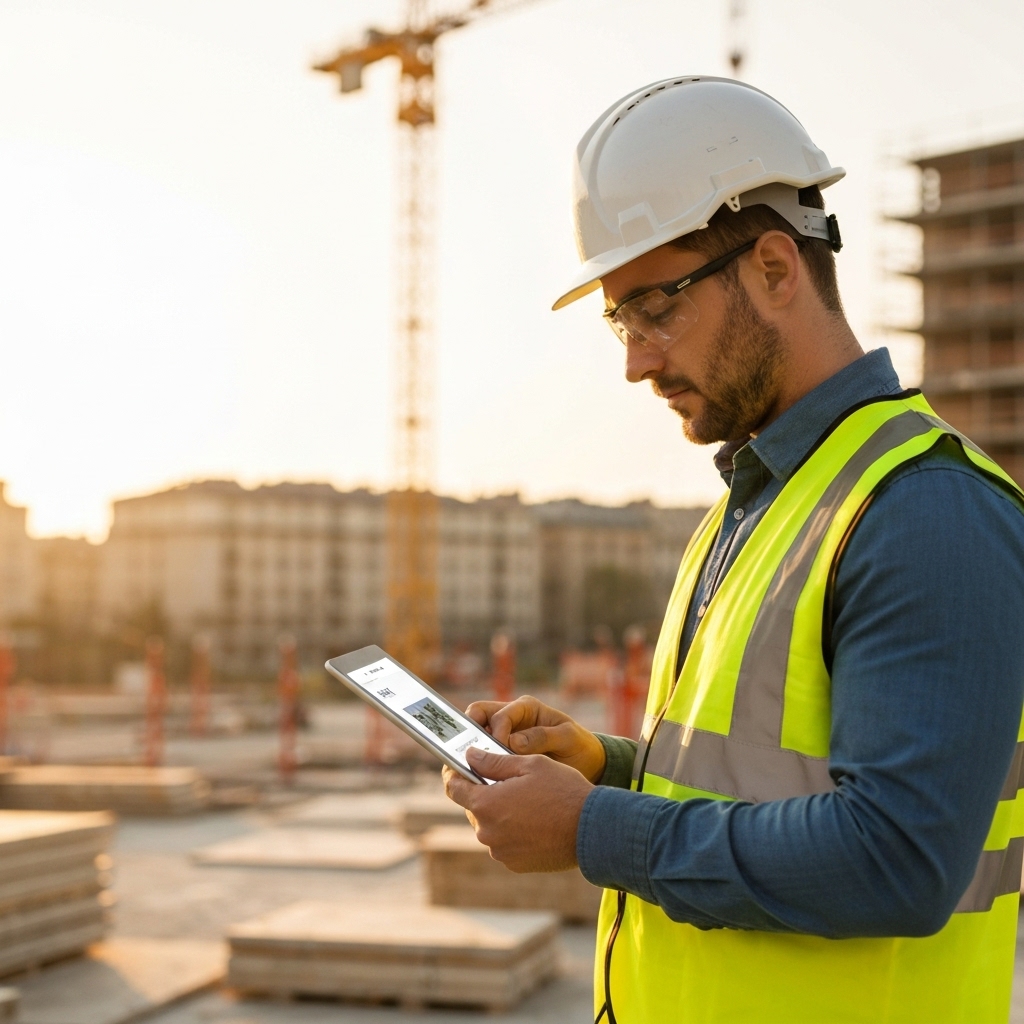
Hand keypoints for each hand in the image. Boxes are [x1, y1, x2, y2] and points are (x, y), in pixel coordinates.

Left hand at [443, 747, 592, 871]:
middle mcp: (487, 832)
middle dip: (485, 792)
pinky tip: (535, 820)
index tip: (460, 766)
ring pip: (490, 825)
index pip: (453, 787)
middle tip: (509, 781)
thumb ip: (494, 761)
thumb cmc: (563, 791)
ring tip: (528, 801)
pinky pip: (504, 842)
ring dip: (500, 812)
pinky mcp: (515, 863)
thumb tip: (470, 755)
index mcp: (486, 803)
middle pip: (473, 807)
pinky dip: (513, 831)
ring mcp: (500, 851)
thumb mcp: (529, 764)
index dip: (455, 773)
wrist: (592, 830)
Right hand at [465, 695, 606, 782]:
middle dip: (471, 732)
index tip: (501, 750)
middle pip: (478, 715)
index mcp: (527, 708)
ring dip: (472, 750)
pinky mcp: (503, 754)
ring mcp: (505, 735)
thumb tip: (513, 742)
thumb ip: (542, 737)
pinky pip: (484, 755)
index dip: (497, 732)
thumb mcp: (567, 738)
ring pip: (476, 735)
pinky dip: (479, 764)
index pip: (501, 714)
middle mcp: (512, 718)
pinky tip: (481, 778)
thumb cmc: (578, 746)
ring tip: (472, 768)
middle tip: (471, 754)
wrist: (587, 764)